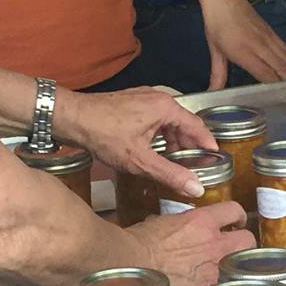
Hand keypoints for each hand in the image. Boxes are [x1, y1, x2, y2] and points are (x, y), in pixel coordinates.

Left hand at [58, 86, 215, 199]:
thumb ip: (170, 174)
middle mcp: (158, 98)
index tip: (215, 158)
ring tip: (173, 161)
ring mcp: (144, 98)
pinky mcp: (132, 103)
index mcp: (166, 107)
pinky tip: (153, 150)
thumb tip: (196, 187)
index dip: (207, 144)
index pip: (198, 126)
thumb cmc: (102, 133)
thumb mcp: (140, 160)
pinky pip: (155, 118)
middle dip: (189, 145)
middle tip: (194, 164)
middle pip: (184, 123)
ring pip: (169, 121)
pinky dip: (159, 134)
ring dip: (173, 141)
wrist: (71, 117)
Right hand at [125, 201, 253, 285]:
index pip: (233, 210)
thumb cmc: (139, 242)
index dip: (236, 216)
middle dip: (243, 243)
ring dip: (236, 266)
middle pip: (248, 239)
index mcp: (202, 221)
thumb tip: (177, 226)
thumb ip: (180, 223)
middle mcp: (214, 243)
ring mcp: (213, 268)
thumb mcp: (163, 221)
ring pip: (242, 266)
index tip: (235, 222)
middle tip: (235, 247)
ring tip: (228, 269)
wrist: (130, 264)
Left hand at [197, 0, 285, 91]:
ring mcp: (268, 38)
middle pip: (280, 67)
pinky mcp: (272, 33)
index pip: (264, 72)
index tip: (282, 99)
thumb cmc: (217, 24)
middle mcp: (259, 45)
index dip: (275, 86)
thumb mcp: (215, 51)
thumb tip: (211, 92)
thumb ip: (218, 74)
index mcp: (243, 51)